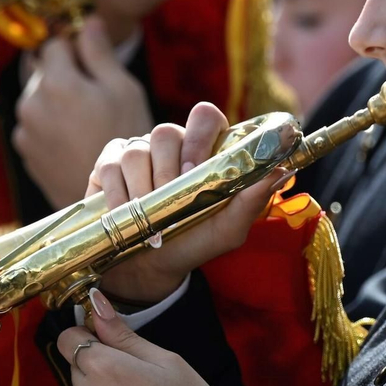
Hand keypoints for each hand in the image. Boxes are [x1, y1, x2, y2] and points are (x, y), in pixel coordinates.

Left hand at [12, 18, 152, 206]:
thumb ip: (99, 53)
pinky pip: (34, 122)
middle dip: (61, 70)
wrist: (112, 197)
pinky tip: (74, 134)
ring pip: (36, 96)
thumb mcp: (122, 89)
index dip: (72, 44)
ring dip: (54, 97)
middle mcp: (31, 102)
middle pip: (40, 69)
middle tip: (91, 88)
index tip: (89, 55)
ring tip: (84, 116)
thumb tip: (88, 22)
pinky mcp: (25, 150)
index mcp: (56, 81)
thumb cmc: (124, 139)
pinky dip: (49, 121)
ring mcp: (24, 129)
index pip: (53, 42)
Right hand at [88, 103, 285, 303]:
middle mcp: (171, 144)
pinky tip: (125, 214)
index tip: (194, 170)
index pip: (206, 116)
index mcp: (204, 150)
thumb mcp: (227, 231)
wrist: (150, 269)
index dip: (200, 137)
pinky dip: (118, 194)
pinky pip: (110, 165)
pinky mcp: (108, 164)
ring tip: (149, 218)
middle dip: (168, 171)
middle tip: (170, 203)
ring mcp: (138, 151)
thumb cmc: (193, 243)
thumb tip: (278, 170)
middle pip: (167, 132)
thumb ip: (252, 201)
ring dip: (143, 189)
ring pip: (137, 150)